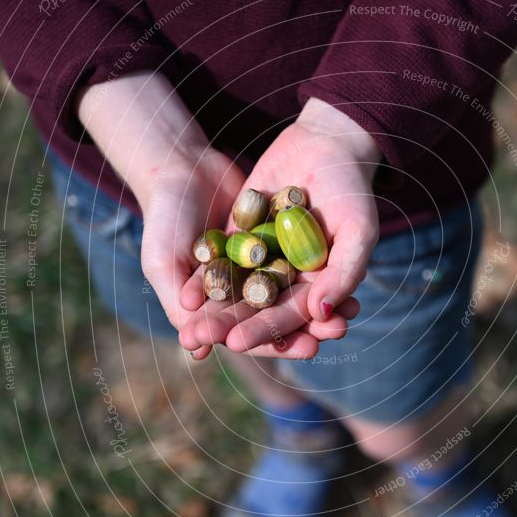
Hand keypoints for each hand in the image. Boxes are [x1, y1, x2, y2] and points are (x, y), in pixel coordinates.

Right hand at [78, 74, 354, 358]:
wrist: (178, 163)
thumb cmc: (163, 219)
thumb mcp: (163, 262)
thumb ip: (176, 304)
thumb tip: (195, 353)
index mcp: (215, 304)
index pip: (252, 332)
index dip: (281, 342)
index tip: (311, 349)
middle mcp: (241, 288)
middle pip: (281, 314)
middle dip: (311, 326)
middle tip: (340, 330)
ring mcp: (261, 263)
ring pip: (297, 290)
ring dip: (324, 301)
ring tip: (352, 309)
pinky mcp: (276, 239)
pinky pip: (304, 257)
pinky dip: (326, 267)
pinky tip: (348, 272)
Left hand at [180, 97, 380, 353]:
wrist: (326, 142)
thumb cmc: (352, 190)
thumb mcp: (358, 230)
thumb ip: (345, 274)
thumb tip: (321, 314)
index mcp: (318, 287)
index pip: (291, 317)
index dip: (267, 331)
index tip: (239, 343)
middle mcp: (288, 280)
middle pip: (258, 310)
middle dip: (232, 327)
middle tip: (204, 341)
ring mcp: (262, 260)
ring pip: (236, 293)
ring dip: (215, 313)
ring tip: (192, 330)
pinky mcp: (240, 238)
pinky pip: (220, 263)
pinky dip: (204, 280)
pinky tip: (185, 295)